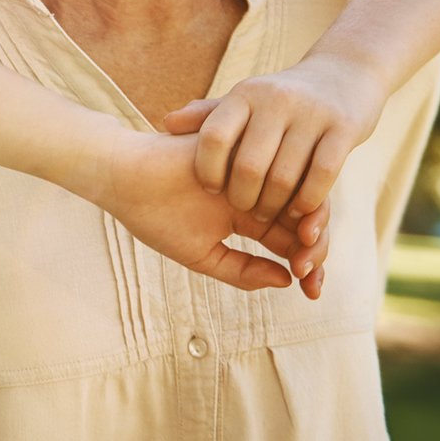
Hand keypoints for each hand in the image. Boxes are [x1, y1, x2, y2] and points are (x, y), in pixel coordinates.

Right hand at [94, 131, 330, 296]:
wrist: (125, 177)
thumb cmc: (156, 217)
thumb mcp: (202, 254)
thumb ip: (242, 270)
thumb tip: (288, 281)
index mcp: (247, 216)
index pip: (288, 239)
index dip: (307, 265)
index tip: (312, 291)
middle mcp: (257, 191)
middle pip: (301, 218)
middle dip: (314, 247)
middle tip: (312, 271)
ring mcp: (254, 169)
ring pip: (299, 194)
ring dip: (311, 223)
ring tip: (306, 248)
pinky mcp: (249, 148)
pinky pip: (284, 169)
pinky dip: (297, 195)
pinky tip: (298, 220)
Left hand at [160, 55, 383, 222]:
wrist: (345, 73)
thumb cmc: (282, 99)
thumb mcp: (245, 100)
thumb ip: (208, 115)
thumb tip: (166, 123)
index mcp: (245, 95)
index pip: (214, 137)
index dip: (208, 170)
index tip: (210, 189)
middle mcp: (275, 101)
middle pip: (249, 166)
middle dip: (244, 199)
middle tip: (246, 212)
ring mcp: (312, 114)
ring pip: (285, 176)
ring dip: (275, 206)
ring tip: (270, 216)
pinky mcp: (343, 128)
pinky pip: (322, 176)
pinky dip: (308, 201)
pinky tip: (300, 211)